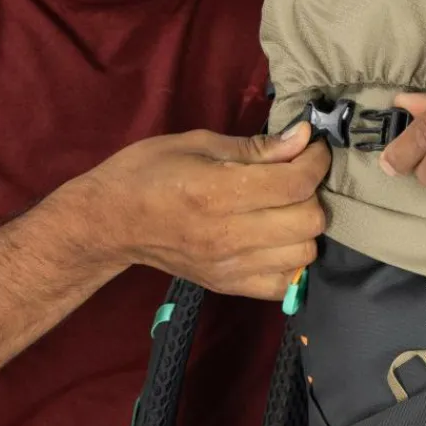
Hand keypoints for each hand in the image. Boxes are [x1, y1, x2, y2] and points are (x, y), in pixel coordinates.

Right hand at [85, 123, 328, 298]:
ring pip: (304, 254)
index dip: (316, 162)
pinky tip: (276, 240)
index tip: (312, 149)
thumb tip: (302, 139)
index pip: (295, 184)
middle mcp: (228, 234)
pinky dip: (291, 261)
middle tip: (294, 178)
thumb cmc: (148, 172)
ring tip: (285, 209)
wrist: (109, 222)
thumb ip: (255, 147)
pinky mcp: (229, 286)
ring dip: (304, 228)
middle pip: (308, 221)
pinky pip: (285, 284)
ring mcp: (230, 266)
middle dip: (312, 194)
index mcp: (217, 192)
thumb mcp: (197, 143)